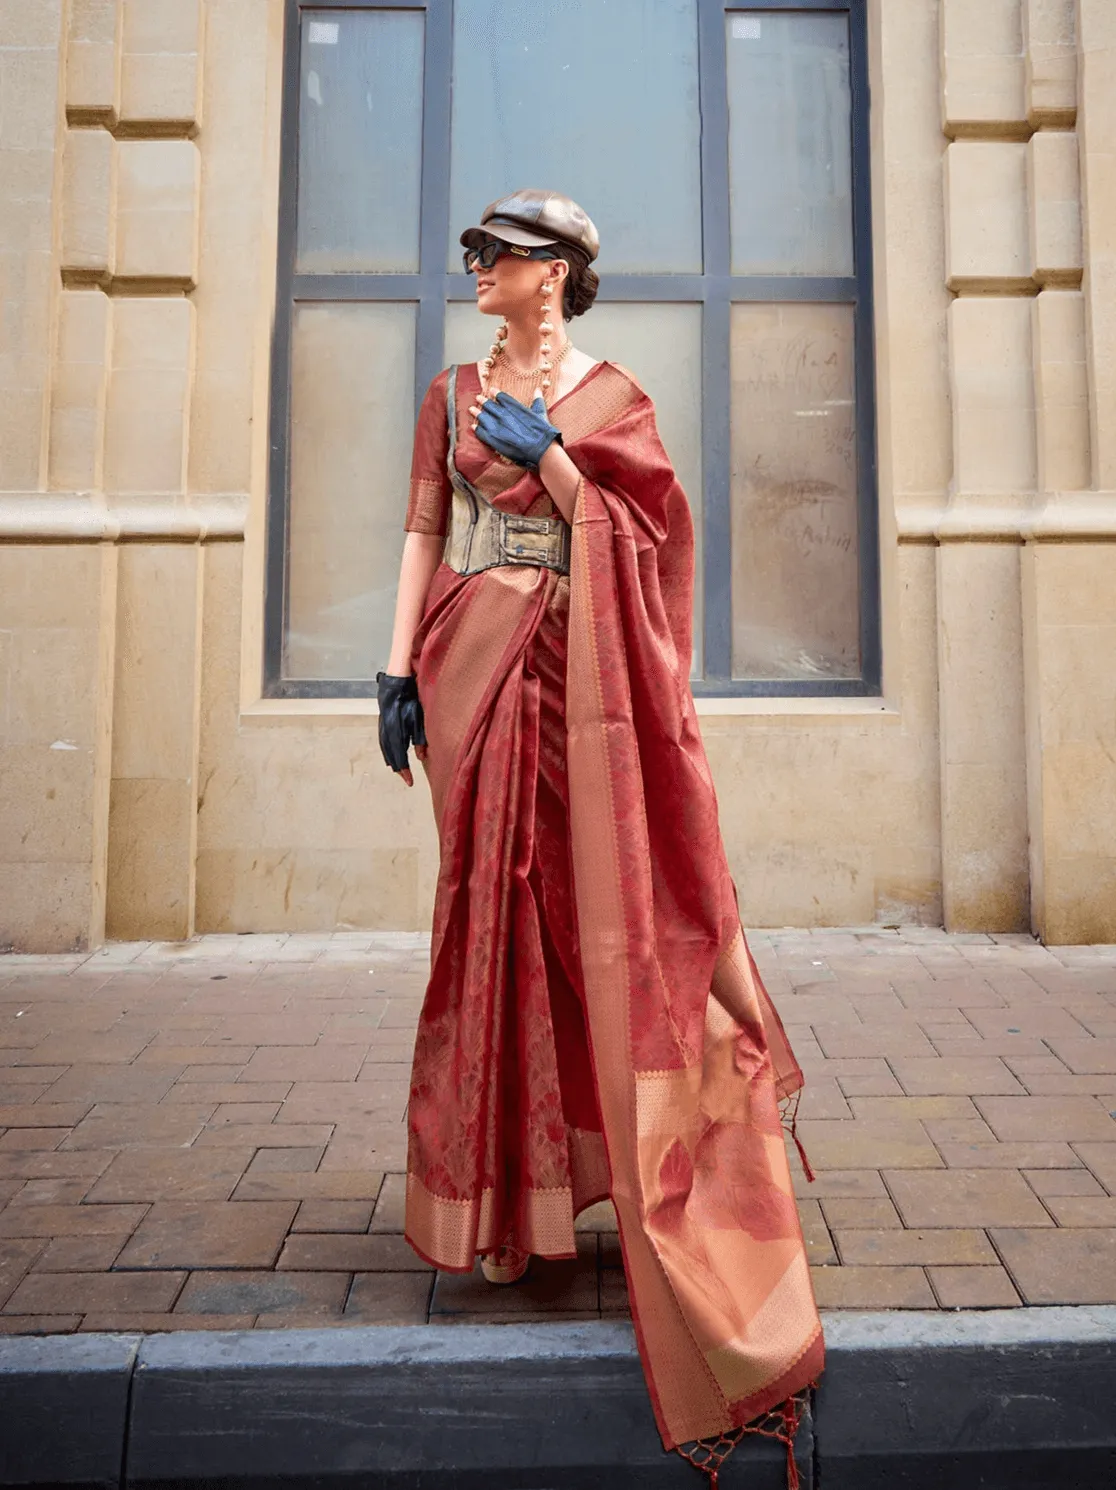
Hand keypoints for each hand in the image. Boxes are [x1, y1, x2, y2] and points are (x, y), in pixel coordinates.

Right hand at [376, 671, 426, 785]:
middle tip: (405, 778)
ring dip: (392, 761)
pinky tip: (391, 756)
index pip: (400, 755)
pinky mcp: (382, 722)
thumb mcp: (419, 716)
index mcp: (395, 730)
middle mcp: (386, 730)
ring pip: (386, 749)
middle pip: (391, 755)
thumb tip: (421, 757)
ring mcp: (382, 725)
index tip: (409, 781)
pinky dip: (388, 752)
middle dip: (398, 768)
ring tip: (399, 770)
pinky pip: (383, 741)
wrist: (397, 680)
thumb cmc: (411, 696)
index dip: (404, 770)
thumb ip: (420, 737)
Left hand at [473, 391, 562, 469]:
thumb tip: (538, 391)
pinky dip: (477, 429)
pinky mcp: (494, 440)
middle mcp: (504, 415)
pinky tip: (474, 426)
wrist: (540, 450)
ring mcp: (498, 428)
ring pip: (483, 418)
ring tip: (472, 409)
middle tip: (478, 398)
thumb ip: (537, 402)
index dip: (495, 393)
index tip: (491, 391)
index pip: (501, 397)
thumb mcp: (541, 414)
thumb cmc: (543, 433)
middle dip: (483, 401)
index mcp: (514, 407)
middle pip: (490, 406)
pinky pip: (482, 433)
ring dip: (477, 413)